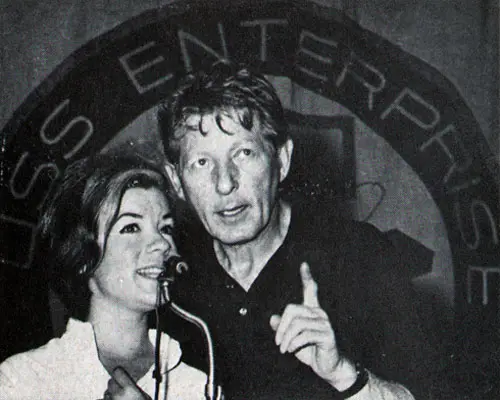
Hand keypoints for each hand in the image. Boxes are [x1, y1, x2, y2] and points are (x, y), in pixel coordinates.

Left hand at [102, 367, 150, 399]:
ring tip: (118, 399)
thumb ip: (133, 388)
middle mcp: (118, 395)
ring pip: (106, 393)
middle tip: (121, 389)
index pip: (117, 372)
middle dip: (115, 385)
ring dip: (110, 395)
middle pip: (110, 382)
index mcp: (129, 389)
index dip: (119, 373)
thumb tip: (128, 382)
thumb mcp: (143, 396)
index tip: (121, 374)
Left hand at [269, 262, 342, 383]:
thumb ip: (283, 328)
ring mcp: (324, 323)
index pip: (310, 290)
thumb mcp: (292, 339)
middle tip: (277, 341)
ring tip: (283, 348)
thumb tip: (272, 318)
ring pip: (297, 323)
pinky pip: (305, 335)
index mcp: (312, 311)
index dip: (306, 277)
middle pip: (292, 309)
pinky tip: (291, 350)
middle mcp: (319, 313)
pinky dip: (294, 343)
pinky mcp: (328, 335)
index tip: (303, 264)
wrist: (329, 368)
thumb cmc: (310, 351)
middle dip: (281, 326)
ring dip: (286, 338)